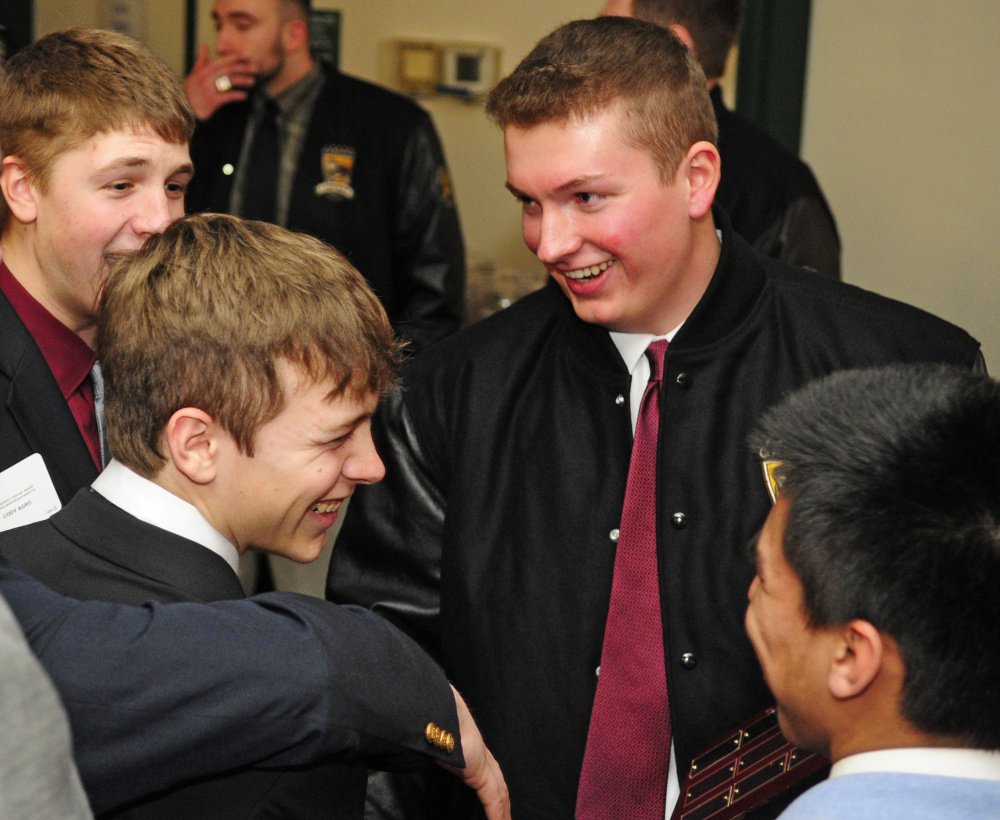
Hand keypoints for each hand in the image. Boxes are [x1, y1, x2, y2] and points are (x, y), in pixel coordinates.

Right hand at [183, 44, 254, 119]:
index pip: (221, 61)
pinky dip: (236, 96)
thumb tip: (204, 45)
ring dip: (242, 80)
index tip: (246, 57)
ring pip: (228, 81)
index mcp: (203, 71)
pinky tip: (244, 96)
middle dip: (243, 68)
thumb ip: (202, 60)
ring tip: (253, 81)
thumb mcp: (194, 74)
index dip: (234, 58)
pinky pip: (226, 97)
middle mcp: (206, 78)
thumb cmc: (191, 92)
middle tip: (255, 68)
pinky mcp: (212, 102)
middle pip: (227, 70)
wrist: (184, 109)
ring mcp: (209, 90)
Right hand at [439, 686, 510, 818]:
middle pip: (500, 785)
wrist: (439, 714)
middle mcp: (482, 757)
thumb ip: (438, 752)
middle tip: (506, 818)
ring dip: (503, 810)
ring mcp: (484, 765)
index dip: (496, 790)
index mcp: (473, 750)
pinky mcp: (481, 774)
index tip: (499, 803)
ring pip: (500, 794)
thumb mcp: (436, 743)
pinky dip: (497, 814)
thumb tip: (425, 756)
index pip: (491, 775)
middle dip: (504, 803)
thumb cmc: (433, 725)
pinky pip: (493, 800)